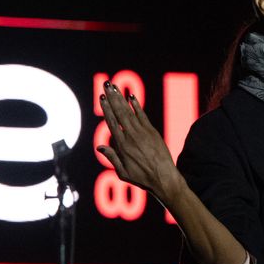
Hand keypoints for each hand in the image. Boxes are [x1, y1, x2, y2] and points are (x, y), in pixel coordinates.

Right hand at [96, 82, 184, 203]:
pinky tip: (131, 97)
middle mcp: (132, 137)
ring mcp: (143, 133)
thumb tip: (99, 146)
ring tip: (114, 87)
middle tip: (106, 85)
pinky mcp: (153, 133)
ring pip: (130, 112)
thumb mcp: (122, 172)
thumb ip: (112, 157)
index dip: (106, 108)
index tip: (101, 97)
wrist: (164, 178)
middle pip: (119, 113)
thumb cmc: (142, 178)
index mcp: (122, 146)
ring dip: (121, 98)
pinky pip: (143, 116)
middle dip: (112, 98)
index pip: (111, 122)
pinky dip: (137, 106)